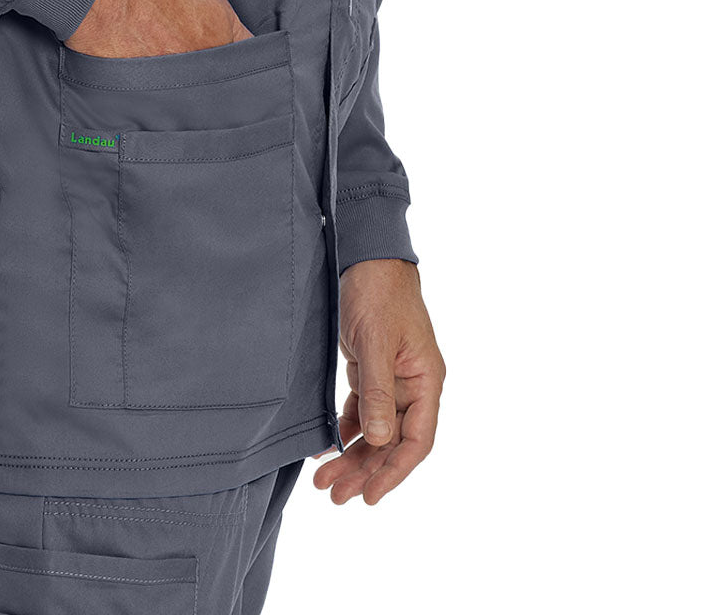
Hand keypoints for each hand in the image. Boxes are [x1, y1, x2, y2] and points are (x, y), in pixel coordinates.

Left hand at [312, 258, 443, 505]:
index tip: (370, 496)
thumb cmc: (378, 293)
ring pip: (375, 428)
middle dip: (365, 470)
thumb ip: (378, 392)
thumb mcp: (376, 343)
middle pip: (392, 440)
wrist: (365, 254)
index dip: (395, 471)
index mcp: (425, 380)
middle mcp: (412, 384)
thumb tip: (379, 440)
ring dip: (352, 454)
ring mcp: (391, 377)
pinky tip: (326, 444)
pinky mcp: (370, 367)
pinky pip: (361, 408)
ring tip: (324, 480)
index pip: (417, 440)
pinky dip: (344, 428)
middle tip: (335, 495)